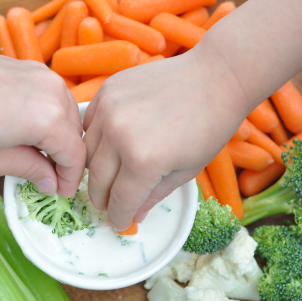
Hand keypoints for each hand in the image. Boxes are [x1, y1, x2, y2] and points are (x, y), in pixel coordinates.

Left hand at [0, 45, 85, 196]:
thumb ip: (31, 170)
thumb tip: (51, 182)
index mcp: (48, 119)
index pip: (76, 155)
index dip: (71, 179)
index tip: (61, 192)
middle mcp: (54, 92)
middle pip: (75, 133)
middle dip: (66, 158)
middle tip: (49, 178)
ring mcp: (42, 74)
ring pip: (67, 113)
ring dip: (59, 136)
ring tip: (38, 154)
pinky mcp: (30, 66)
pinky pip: (52, 97)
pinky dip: (49, 116)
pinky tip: (27, 129)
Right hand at [83, 46, 249, 229]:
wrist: (215, 77)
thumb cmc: (209, 127)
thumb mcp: (186, 171)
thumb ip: (154, 196)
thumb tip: (134, 216)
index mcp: (143, 161)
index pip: (120, 201)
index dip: (120, 218)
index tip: (121, 224)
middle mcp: (118, 136)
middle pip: (97, 181)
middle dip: (103, 200)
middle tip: (111, 205)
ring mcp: (109, 110)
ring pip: (86, 154)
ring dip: (96, 171)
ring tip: (109, 177)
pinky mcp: (106, 91)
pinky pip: (88, 125)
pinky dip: (95, 140)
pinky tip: (110, 146)